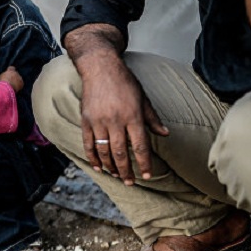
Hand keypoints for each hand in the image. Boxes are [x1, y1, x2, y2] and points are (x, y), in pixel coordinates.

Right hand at [0, 66, 23, 92]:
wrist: (7, 87)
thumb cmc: (2, 81)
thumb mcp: (1, 76)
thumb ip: (4, 74)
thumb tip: (5, 75)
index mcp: (11, 70)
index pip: (12, 68)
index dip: (10, 71)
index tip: (9, 73)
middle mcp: (16, 73)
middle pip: (16, 73)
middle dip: (14, 76)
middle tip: (10, 80)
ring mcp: (20, 78)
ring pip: (19, 79)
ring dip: (17, 81)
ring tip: (13, 85)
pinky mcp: (22, 83)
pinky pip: (21, 84)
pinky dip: (19, 85)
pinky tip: (15, 88)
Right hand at [79, 59, 167, 184]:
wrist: (100, 68)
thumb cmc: (124, 82)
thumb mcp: (143, 98)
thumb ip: (152, 119)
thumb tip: (165, 134)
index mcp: (132, 116)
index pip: (140, 146)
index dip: (143, 163)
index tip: (146, 176)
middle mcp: (115, 121)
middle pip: (121, 153)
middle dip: (126, 170)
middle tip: (130, 182)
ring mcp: (98, 121)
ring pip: (104, 151)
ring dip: (110, 166)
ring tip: (116, 175)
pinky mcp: (85, 121)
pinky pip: (88, 144)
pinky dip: (93, 157)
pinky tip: (98, 167)